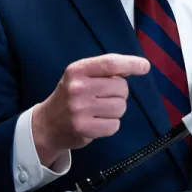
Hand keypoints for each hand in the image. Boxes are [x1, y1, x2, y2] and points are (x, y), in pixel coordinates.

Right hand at [31, 54, 149, 165]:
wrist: (46, 124)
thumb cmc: (70, 96)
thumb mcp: (81, 76)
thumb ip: (104, 70)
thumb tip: (135, 66)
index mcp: (77, 70)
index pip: (110, 63)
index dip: (131, 63)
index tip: (145, 66)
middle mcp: (78, 87)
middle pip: (121, 87)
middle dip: (119, 93)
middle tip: (103, 97)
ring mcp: (80, 109)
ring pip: (121, 107)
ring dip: (116, 110)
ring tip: (99, 111)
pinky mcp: (84, 128)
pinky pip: (114, 125)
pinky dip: (111, 125)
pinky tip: (97, 123)